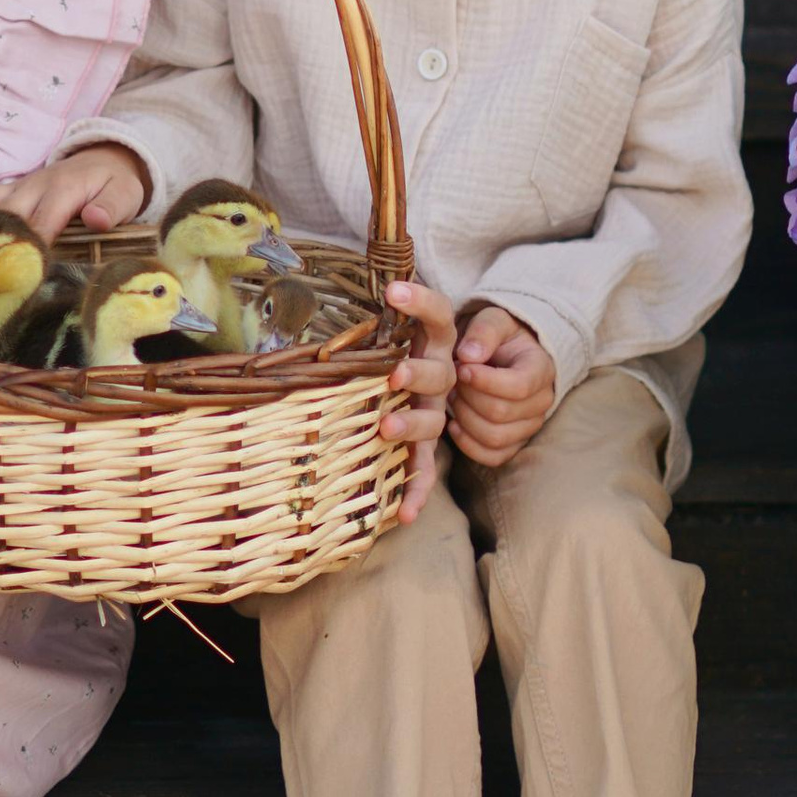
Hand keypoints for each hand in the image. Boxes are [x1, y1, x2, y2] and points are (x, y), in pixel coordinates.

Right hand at [0, 144, 148, 242]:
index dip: (29, 243)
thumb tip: (97, 219)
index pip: (44, 220)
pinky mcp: (9, 188)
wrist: (108, 158)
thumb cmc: (116, 184)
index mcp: (64, 190)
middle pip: (6, 211)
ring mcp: (18, 186)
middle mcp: (35, 186)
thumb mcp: (125, 194)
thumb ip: (112, 206)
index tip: (13, 267)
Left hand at [382, 278, 455, 516]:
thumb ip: (384, 307)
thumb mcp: (395, 324)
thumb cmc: (404, 345)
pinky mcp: (427, 446)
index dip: (421, 303)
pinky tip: (404, 516)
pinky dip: (416, 492)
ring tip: (387, 429)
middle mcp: (443, 376)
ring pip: (432, 421)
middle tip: (395, 376)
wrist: (452, 379)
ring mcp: (437, 413)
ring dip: (412, 426)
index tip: (394, 290)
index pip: (438, 316)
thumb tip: (344, 280)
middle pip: (439, 375)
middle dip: (418, 375)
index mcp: (435, 341)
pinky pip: (426, 470)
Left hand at [449, 303, 557, 467]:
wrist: (501, 354)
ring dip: (464, 417)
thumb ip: (484, 332)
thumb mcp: (493, 320)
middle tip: (453, 380)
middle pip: (500, 412)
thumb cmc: (495, 336)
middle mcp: (541, 402)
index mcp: (541, 369)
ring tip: (454, 397)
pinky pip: (491, 456)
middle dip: (468, 396)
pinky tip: (454, 423)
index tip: (461, 367)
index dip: (485, 380)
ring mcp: (529, 426)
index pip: (518, 386)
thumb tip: (470, 355)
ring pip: (494, 437)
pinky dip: (467, 443)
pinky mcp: (514, 444)